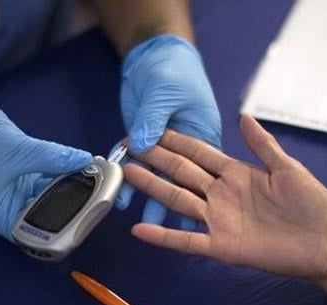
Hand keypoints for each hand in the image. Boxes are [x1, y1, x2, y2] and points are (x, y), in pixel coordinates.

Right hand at [0, 103, 91, 240]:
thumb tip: (85, 161)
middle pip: (45, 217)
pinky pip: (44, 183)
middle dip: (71, 207)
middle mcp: (7, 210)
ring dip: (69, 190)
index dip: (62, 229)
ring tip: (96, 182)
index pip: (36, 234)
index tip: (87, 218)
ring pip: (48, 198)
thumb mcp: (19, 150)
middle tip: (98, 198)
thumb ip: (54, 157)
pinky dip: (60, 178)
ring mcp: (14, 194)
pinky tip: (81, 171)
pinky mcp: (20, 180)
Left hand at [117, 34, 220, 225]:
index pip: (203, 170)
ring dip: (150, 197)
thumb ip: (154, 120)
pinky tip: (122, 196)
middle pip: (182, 181)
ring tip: (141, 221)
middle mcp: (187, 148)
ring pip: (159, 179)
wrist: (151, 55)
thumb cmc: (173, 69)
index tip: (194, 217)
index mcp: (204, 135)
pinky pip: (138, 167)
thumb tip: (142, 144)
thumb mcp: (165, 93)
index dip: (200, 194)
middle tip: (170, 227)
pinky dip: (130, 180)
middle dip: (174, 205)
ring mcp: (164, 149)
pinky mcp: (144, 145)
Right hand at [123, 116, 326, 280]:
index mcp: (236, 173)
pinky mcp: (221, 246)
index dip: (175, 142)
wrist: (326, 241)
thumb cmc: (312, 203)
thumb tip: (243, 116)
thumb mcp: (288, 167)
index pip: (198, 154)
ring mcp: (219, 220)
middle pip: (182, 173)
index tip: (151, 130)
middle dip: (156, 159)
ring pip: (178, 200)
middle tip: (129, 146)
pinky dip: (163, 236)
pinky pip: (187, 240)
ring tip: (128, 174)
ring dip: (153, 188)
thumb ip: (262, 145)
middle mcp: (221, 195)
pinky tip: (139, 229)